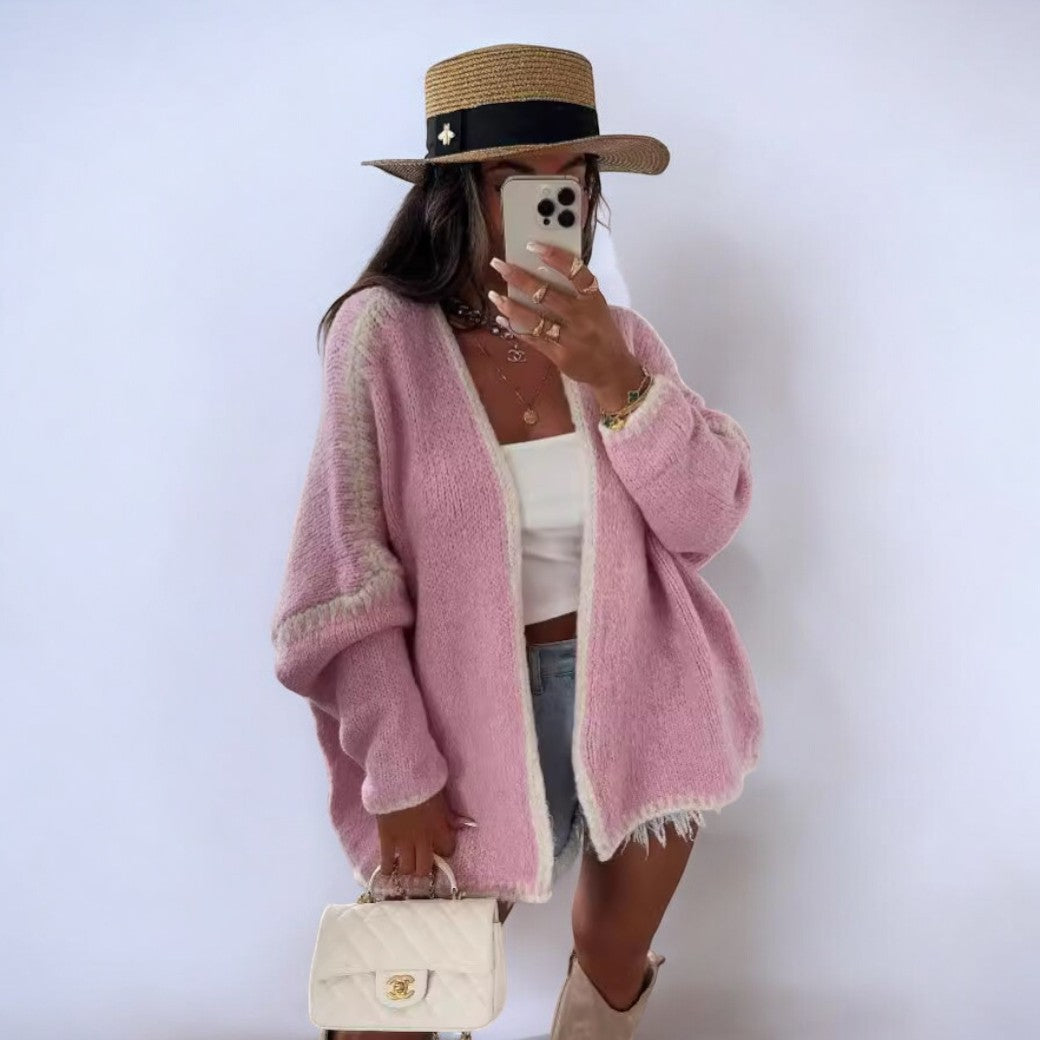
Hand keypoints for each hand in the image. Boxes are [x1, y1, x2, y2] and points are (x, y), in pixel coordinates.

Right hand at [376, 786, 474, 880]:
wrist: (398, 777)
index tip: (441, 847)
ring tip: (405, 864)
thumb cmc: (422, 783)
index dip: (445, 850)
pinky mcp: (386, 838)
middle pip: (424, 868)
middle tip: (420, 862)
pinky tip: (388, 868)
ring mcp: (403, 841)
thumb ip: (448, 816)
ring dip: (407, 868)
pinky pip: (386, 861)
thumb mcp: (441, 798)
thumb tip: (462, 825)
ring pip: (406, 868)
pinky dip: (387, 867)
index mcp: (439, 828)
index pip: (447, 850)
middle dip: (423, 868)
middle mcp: (422, 840)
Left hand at [487, 241, 645, 411]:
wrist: (613, 369)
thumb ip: (575, 291)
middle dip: (519, 277)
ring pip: (535, 319)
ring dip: (511, 306)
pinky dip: (515, 328)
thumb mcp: (596, 307)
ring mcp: (571, 338)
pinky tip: (502, 319)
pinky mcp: (560, 356)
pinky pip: (532, 339)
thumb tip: (539, 269)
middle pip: (547, 294)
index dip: (555, 257)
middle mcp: (583, 317)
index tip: (532, 245)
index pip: (576, 272)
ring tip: (495, 295)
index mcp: (594, 299)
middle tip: (499, 265)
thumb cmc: (602, 332)